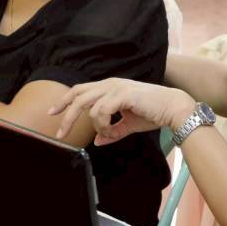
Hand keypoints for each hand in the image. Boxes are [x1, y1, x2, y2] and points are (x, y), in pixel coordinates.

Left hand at [49, 79, 195, 144]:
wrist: (173, 109)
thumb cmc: (153, 113)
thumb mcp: (128, 124)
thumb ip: (112, 131)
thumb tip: (98, 141)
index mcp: (109, 87)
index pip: (80, 91)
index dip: (65, 101)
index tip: (53, 113)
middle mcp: (110, 84)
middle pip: (78, 95)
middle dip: (65, 112)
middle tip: (60, 132)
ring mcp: (116, 87)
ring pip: (88, 106)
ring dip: (95, 125)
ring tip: (108, 133)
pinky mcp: (123, 94)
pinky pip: (101, 111)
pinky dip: (103, 124)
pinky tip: (111, 130)